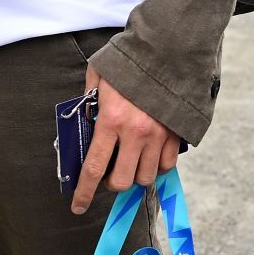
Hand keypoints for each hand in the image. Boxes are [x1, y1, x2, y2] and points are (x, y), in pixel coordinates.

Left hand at [71, 69, 181, 214]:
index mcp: (111, 120)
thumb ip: (88, 100)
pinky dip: (158, 166)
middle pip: (122, 181)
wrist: (169, 48)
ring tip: (131, 163)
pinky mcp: (176, 132)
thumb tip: (83, 121)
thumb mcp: (99, 76)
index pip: (93, 168)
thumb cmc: (130, 60)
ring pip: (146, 177)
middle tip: (110, 173)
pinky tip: (151, 155)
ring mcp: (159, 134)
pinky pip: (167, 164)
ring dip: (135, 175)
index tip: (77, 206)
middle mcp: (136, 133)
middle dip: (112, 184)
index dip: (83, 192)